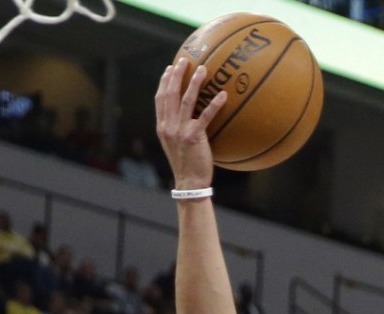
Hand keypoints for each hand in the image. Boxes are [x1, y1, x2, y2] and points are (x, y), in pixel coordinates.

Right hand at [154, 58, 226, 189]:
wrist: (189, 182)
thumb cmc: (186, 163)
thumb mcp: (175, 143)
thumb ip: (177, 127)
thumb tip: (188, 112)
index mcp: (162, 126)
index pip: (160, 99)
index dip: (164, 82)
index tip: (170, 68)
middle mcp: (168, 126)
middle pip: (170, 95)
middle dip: (176, 75)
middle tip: (185, 60)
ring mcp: (179, 131)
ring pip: (186, 101)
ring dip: (194, 83)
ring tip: (203, 69)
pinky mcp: (193, 137)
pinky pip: (205, 116)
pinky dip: (214, 105)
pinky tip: (223, 95)